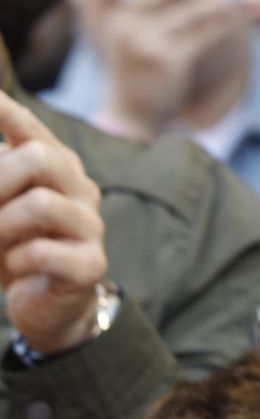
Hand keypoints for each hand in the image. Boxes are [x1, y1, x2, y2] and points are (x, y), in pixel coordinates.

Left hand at [0, 92, 108, 354]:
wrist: (52, 305)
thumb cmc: (19, 248)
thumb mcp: (1, 208)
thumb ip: (1, 175)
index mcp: (58, 168)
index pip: (33, 130)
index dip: (8, 113)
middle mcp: (80, 188)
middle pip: (42, 157)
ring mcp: (90, 225)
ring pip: (41, 204)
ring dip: (2, 228)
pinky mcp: (90, 264)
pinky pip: (43, 252)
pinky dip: (17, 262)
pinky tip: (17, 269)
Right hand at [101, 0, 246, 137]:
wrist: (132, 114)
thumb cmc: (141, 72)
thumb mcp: (135, 39)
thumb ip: (154, 15)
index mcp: (121, 18)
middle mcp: (130, 27)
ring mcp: (148, 44)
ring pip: (194, 13)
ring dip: (218, 6)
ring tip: (234, 4)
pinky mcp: (170, 60)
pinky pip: (205, 35)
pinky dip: (221, 26)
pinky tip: (233, 22)